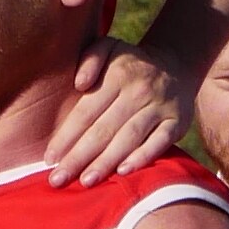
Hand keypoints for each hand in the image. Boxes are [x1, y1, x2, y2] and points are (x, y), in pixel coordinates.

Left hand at [43, 40, 187, 183]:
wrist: (175, 66)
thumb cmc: (129, 64)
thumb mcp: (109, 47)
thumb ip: (90, 58)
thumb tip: (79, 83)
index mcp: (118, 74)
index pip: (86, 110)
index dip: (67, 135)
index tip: (50, 158)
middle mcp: (139, 91)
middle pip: (104, 129)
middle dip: (79, 156)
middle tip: (59, 179)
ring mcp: (160, 107)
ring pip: (129, 137)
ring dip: (106, 161)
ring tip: (86, 181)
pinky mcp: (177, 122)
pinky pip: (160, 142)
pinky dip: (142, 157)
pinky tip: (123, 172)